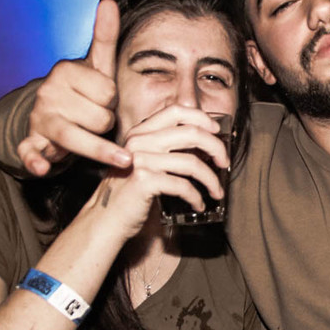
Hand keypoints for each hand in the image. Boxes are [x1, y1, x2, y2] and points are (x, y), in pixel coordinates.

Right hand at [18, 0, 130, 175]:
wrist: (55, 119)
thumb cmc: (83, 93)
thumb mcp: (96, 66)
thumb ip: (104, 37)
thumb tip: (109, 1)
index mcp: (65, 71)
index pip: (109, 93)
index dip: (112, 102)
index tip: (103, 99)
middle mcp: (48, 93)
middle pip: (100, 119)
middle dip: (105, 124)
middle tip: (96, 119)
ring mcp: (38, 118)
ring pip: (77, 138)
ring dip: (95, 147)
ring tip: (104, 147)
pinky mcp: (31, 142)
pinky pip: (31, 152)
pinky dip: (36, 161)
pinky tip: (42, 167)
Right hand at [81, 105, 229, 238]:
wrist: (105, 219)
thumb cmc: (130, 193)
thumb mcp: (144, 162)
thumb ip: (165, 148)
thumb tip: (206, 145)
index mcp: (140, 132)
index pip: (177, 110)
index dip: (202, 118)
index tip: (217, 131)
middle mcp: (139, 141)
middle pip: (192, 133)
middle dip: (216, 148)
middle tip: (224, 163)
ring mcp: (140, 159)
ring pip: (192, 162)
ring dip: (211, 179)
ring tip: (216, 191)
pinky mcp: (144, 181)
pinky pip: (183, 185)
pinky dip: (196, 196)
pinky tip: (198, 204)